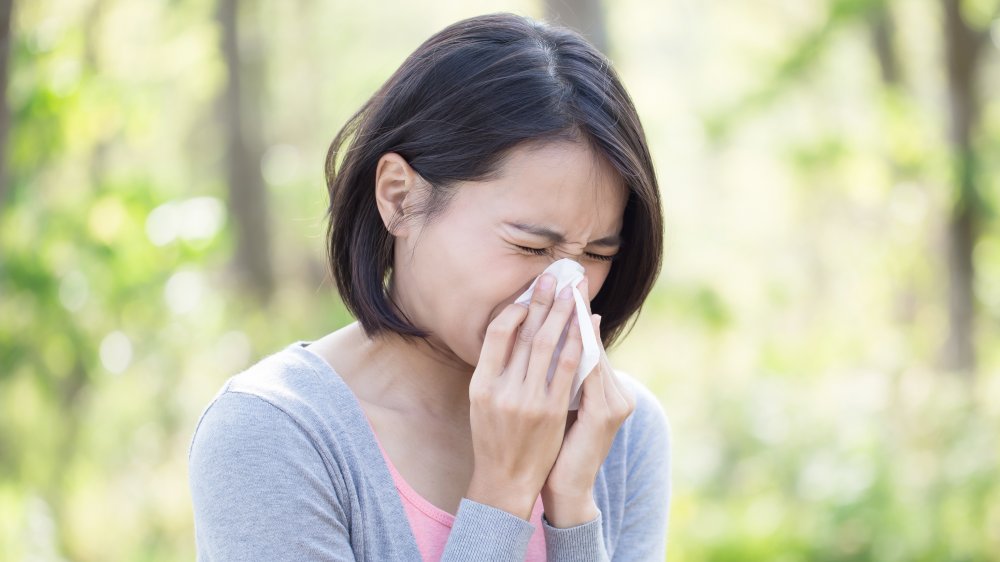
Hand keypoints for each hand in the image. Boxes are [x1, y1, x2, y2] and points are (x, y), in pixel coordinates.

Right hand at [465, 273, 586, 519]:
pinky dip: (576, 344)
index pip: (497, 334)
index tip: (529, 294)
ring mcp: (528, 401)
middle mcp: (502, 390)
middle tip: (554, 277)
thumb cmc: (493, 438)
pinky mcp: (552, 411)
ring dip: (562, 315)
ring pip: (548, 345)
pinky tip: (582, 326)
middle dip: (543, 302)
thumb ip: (493, 370)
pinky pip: (567, 369)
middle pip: (526, 333)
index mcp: (480, 384)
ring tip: (571, 292)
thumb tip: (510, 331)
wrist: (506, 480)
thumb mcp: (480, 403)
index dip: (515, 309)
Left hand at [541, 277, 636, 526]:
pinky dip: (579, 349)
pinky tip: (568, 329)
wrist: (565, 490)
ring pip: (593, 353)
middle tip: (567, 278)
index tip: (565, 286)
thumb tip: (557, 343)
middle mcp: (618, 394)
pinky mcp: (606, 413)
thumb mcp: (563, 408)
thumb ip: (565, 379)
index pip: (589, 345)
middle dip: (577, 309)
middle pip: (594, 343)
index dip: (577, 315)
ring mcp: (615, 403)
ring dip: (577, 321)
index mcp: (608, 392)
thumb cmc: (558, 449)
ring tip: (565, 294)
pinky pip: (590, 372)